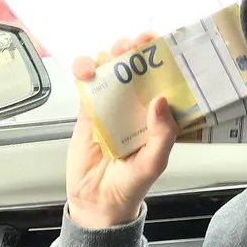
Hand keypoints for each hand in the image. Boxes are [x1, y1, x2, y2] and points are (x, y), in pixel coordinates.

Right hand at [66, 33, 176, 229]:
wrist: (97, 203)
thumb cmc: (131, 184)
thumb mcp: (155, 162)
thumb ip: (163, 134)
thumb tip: (161, 101)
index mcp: (157, 115)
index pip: (162, 79)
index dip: (161, 58)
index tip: (159, 44)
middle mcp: (135, 106)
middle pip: (135, 67)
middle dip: (135, 50)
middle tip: (134, 43)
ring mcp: (110, 106)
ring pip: (109, 70)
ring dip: (109, 55)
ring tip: (111, 54)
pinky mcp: (87, 111)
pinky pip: (85, 84)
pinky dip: (83, 70)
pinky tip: (86, 70)